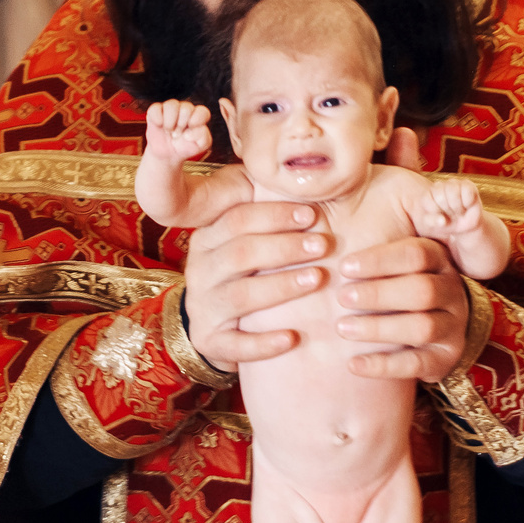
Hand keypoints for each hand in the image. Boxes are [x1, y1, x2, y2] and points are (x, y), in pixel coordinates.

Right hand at [144, 100, 215, 166]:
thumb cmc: (185, 147)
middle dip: (182, 125)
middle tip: (177, 134)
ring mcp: (170, 109)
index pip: (202, 112)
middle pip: (186, 108)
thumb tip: (189, 132)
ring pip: (172, 105)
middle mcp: (185, 109)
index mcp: (198, 116)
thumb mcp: (199, 146)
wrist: (167, 154)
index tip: (189, 133)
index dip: (197, 122)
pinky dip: (157, 118)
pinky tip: (159, 126)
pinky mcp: (155, 110)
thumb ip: (203, 137)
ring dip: (170, 121)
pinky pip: (156, 108)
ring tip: (168, 131)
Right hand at [184, 197, 331, 372]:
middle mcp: (201, 271)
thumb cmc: (242, 273)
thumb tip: (301, 177)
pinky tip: (292, 338)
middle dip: (284, 247)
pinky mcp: (211, 342)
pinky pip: (236, 345)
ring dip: (281, 286)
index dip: (276, 215)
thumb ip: (261, 211)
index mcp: (208, 239)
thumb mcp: (242, 239)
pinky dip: (264, 343)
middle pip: (240, 254)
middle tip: (322, 245)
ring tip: (316, 279)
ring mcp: (203, 308)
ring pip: (240, 296)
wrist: (213, 327)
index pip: (237, 219)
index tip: (313, 214)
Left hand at [336, 234, 468, 382]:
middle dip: (378, 294)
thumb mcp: (388, 259)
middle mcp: (452, 291)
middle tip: (341, 297)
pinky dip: (383, 365)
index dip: (379, 260)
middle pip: (421, 290)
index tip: (343, 267)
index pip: (416, 254)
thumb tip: (318, 218)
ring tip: (342, 328)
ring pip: (422, 327)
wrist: (425, 330)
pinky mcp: (445, 359)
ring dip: (379, 328)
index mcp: (439, 259)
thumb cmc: (390, 284)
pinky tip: (353, 364)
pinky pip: (417, 364)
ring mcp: (452, 327)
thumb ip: (365, 235)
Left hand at [421, 176, 483, 238]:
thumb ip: (433, 222)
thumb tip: (442, 220)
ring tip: (459, 211)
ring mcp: (453, 183)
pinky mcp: (467, 184)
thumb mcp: (435, 226)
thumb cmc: (447, 224)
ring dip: (458, 207)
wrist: (464, 226)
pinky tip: (467, 205)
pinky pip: (467, 192)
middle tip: (452, 214)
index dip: (435, 212)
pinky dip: (468, 202)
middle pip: (441, 197)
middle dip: (448, 210)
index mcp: (428, 194)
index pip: (427, 200)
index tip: (440, 217)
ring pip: (454, 193)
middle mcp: (439, 186)